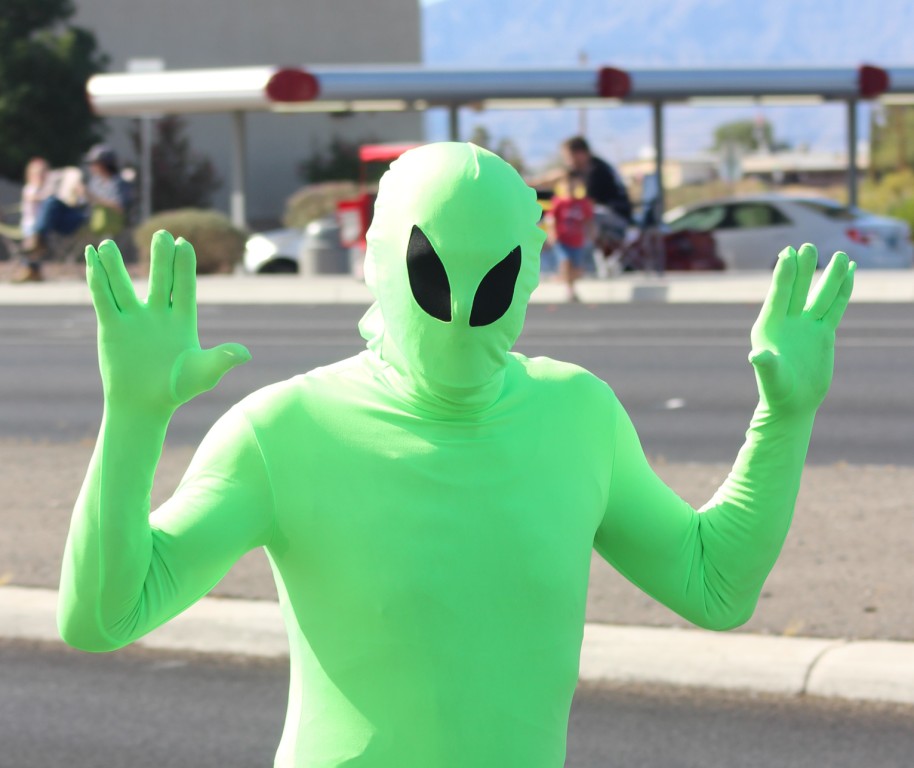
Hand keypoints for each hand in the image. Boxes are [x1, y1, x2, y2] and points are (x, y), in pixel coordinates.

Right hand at [87, 230, 249, 416]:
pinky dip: (96, 279)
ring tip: (110, 243)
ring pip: (123, 285)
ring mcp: (134, 319)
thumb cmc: (177, 390)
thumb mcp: (203, 373)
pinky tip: (91, 258)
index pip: (184, 286)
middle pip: (160, 279)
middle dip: (161, 258)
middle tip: (162, 234)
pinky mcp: (111, 327)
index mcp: (182, 320)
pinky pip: (103, 298)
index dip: (184, 266)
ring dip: (116, 265)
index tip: (184, 243)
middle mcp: (158, 314)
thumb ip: (221, 359)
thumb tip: (246, 353)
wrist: (144, 406)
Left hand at [749, 244, 854, 413]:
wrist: (792, 403)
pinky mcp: (823, 333)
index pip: (778, 296)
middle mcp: (788, 321)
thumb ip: (766, 365)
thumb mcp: (771, 378)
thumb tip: (756, 356)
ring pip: (821, 296)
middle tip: (807, 247)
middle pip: (798, 290)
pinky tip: (850, 273)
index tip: (786, 253)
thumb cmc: (777, 390)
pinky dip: (843, 291)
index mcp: (769, 326)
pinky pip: (835, 307)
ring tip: (840, 255)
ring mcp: (807, 325)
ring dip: (830, 276)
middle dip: (803, 270)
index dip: (783, 276)